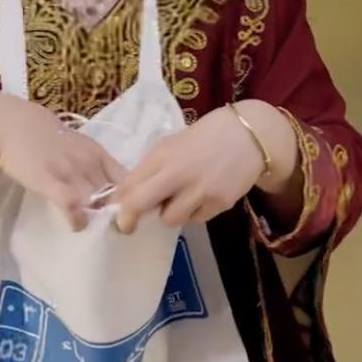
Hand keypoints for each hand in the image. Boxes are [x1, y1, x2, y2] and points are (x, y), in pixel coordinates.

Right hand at [0, 94, 123, 230]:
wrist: (15, 125)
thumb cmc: (49, 139)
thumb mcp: (82, 148)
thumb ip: (97, 167)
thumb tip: (114, 190)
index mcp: (100, 155)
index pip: (129, 180)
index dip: (133, 199)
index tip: (130, 213)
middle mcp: (90, 163)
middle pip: (116, 194)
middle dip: (118, 213)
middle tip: (115, 228)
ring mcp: (71, 172)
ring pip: (97, 201)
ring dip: (99, 218)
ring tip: (97, 228)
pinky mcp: (49, 181)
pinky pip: (71, 204)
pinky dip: (77, 219)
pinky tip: (76, 225)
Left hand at [111, 104, 281, 233]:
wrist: (248, 135)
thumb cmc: (205, 137)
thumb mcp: (172, 144)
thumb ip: (151, 167)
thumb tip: (128, 194)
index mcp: (163, 155)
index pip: (129, 185)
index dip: (117, 202)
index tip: (114, 211)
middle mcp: (179, 174)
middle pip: (140, 205)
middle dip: (129, 219)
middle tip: (127, 226)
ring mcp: (200, 191)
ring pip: (170, 219)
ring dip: (170, 213)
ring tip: (180, 199)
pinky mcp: (219, 203)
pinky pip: (195, 218)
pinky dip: (194, 212)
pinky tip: (202, 196)